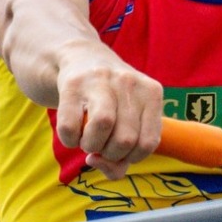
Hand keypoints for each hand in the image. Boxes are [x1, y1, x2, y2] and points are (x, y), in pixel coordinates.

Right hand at [53, 49, 163, 178]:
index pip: (148, 143)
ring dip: (91, 146)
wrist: (81, 59)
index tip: (119, 151)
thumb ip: (123, 156)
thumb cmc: (110, 100)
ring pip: (103, 127)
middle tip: (101, 144)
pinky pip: (70, 126)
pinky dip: (69, 140)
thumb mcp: (128, 120)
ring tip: (87, 139)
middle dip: (110, 154)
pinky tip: (72, 133)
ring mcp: (101, 81)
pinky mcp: (73, 84)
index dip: (131, 158)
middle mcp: (129, 83)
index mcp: (151, 93)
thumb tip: (96, 162)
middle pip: (125, 140)